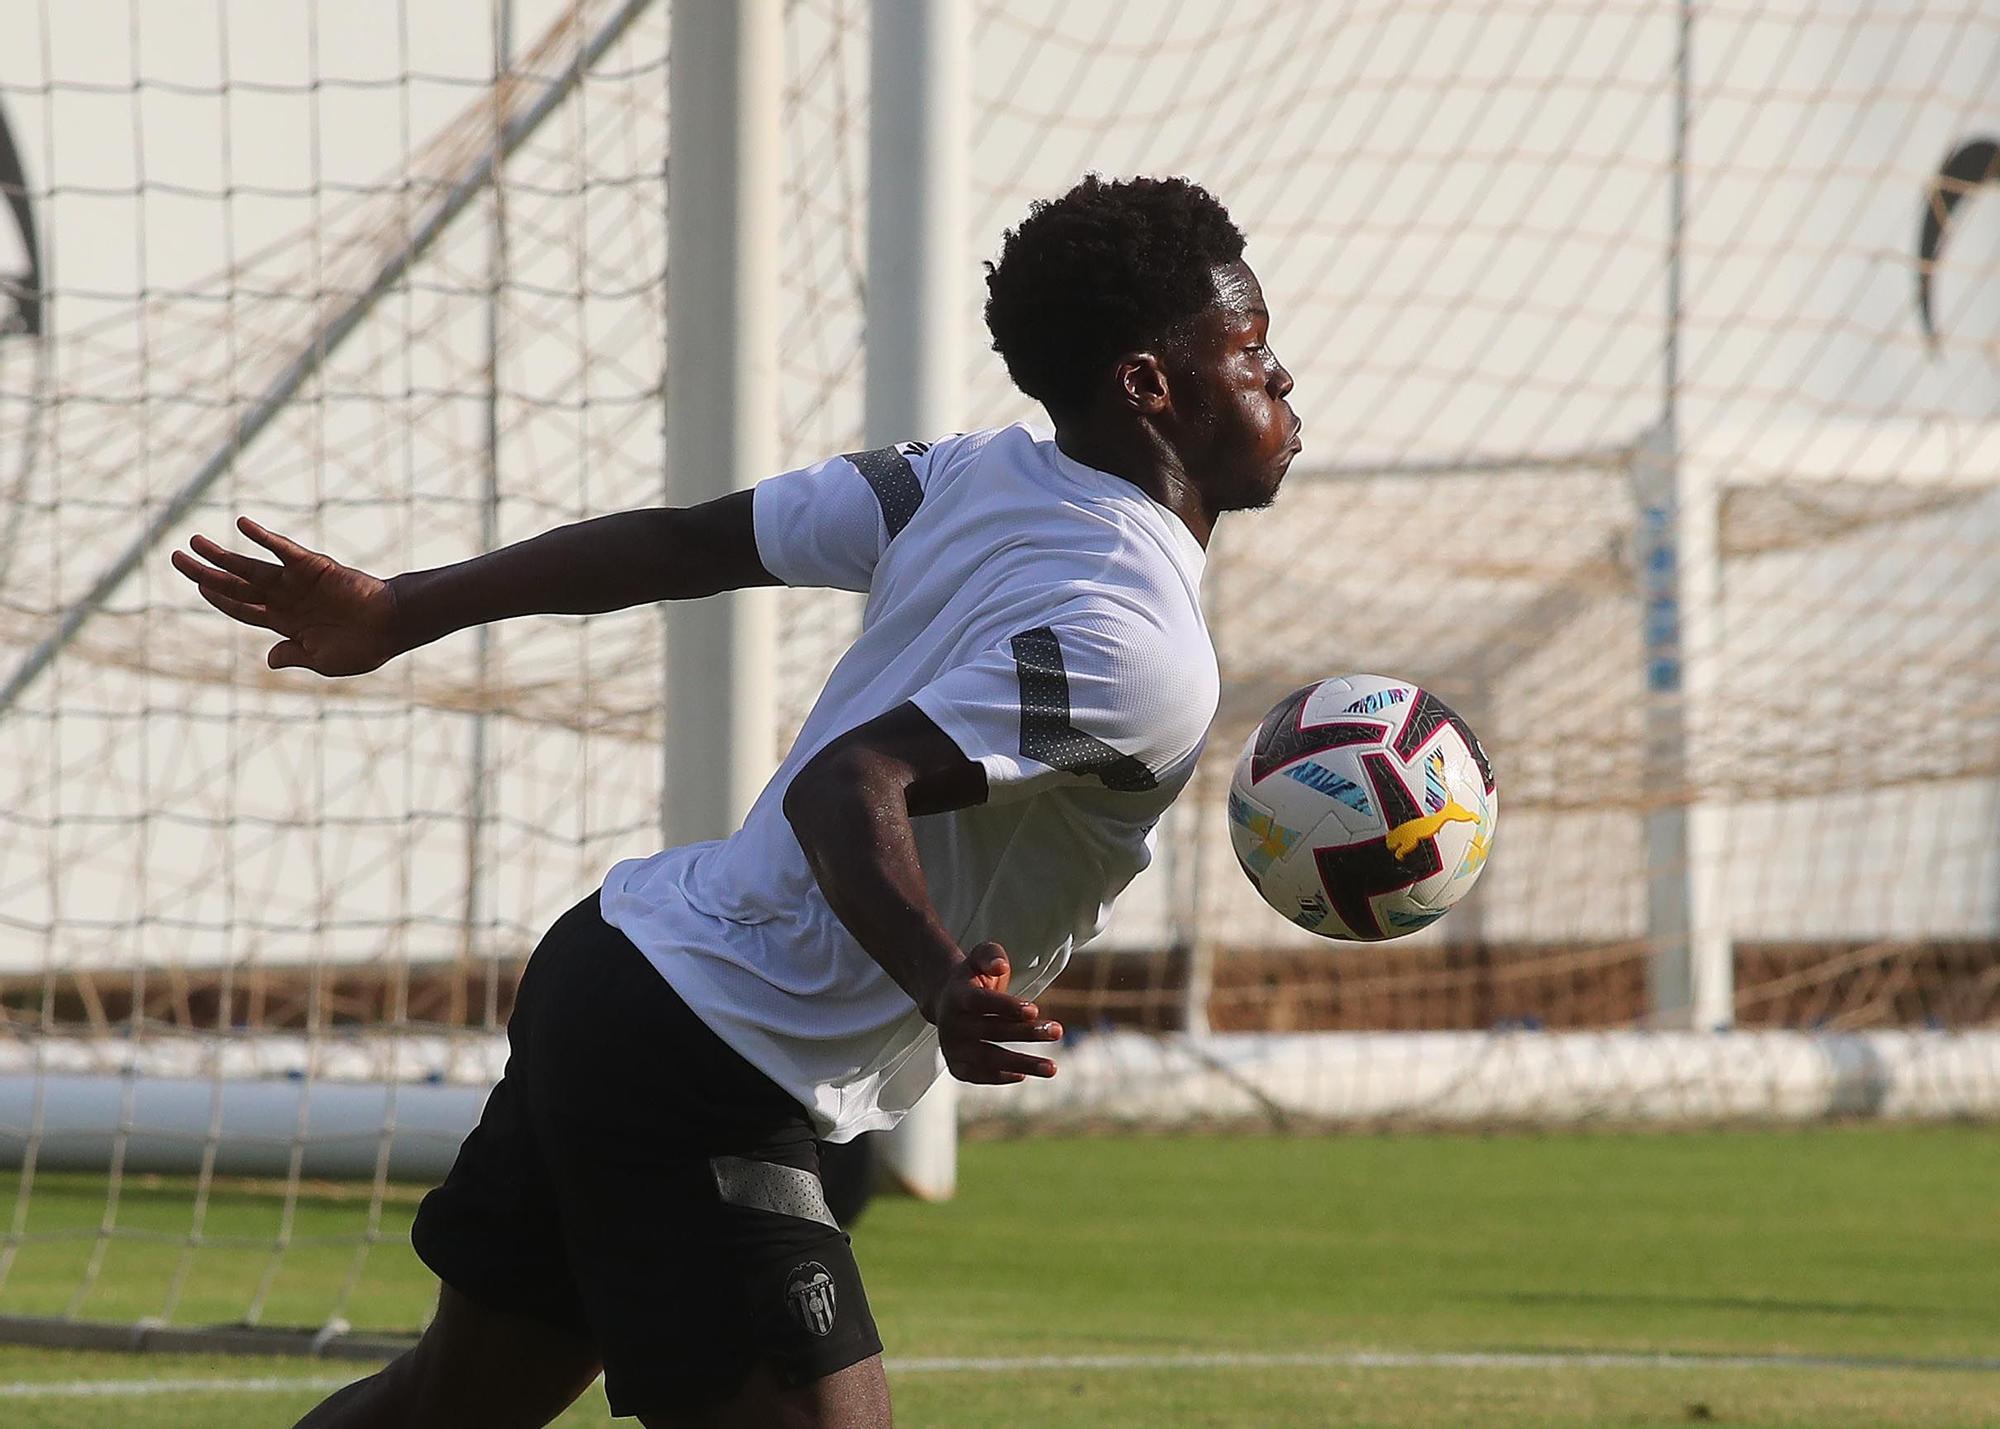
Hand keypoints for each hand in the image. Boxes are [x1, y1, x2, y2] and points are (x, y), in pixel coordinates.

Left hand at [170, 517, 399, 676]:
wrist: (393, 627)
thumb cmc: (362, 648)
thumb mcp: (322, 661)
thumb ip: (293, 655)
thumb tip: (268, 658)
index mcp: (285, 623)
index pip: (241, 607)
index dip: (217, 598)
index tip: (196, 586)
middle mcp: (285, 599)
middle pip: (235, 584)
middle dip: (204, 572)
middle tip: (175, 557)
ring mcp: (297, 582)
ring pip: (250, 567)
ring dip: (222, 555)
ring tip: (194, 541)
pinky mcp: (314, 567)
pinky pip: (283, 551)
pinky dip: (264, 538)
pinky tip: (243, 525)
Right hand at [926, 942, 1061, 1084]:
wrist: (946, 998)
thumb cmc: (973, 975)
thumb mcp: (981, 956)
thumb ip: (991, 955)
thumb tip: (1001, 966)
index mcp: (957, 995)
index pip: (981, 1002)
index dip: (1006, 1006)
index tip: (1034, 1010)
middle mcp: (951, 1023)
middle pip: (991, 1031)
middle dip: (1026, 1032)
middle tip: (1057, 1031)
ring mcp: (951, 1047)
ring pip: (987, 1058)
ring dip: (1021, 1063)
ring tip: (1052, 1068)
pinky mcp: (955, 1065)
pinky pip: (978, 1075)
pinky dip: (1000, 1077)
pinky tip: (1023, 1074)